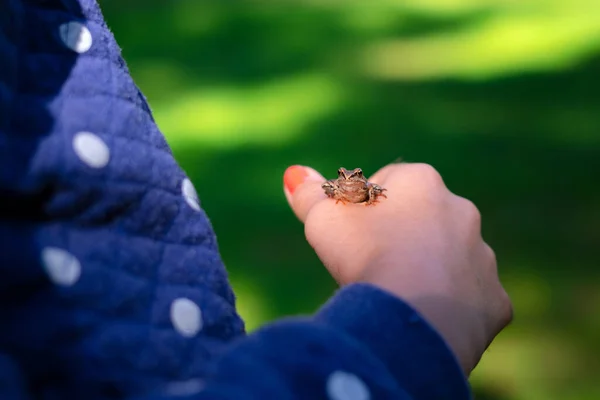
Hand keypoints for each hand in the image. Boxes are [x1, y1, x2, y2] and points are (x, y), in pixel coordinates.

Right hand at [283, 163, 512, 374]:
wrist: (411, 315)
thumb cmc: (364, 254)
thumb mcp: (323, 219)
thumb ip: (309, 193)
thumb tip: (293, 173)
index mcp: (422, 183)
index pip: (389, 182)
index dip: (365, 206)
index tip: (352, 232)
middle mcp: (461, 212)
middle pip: (424, 219)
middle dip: (402, 236)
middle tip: (373, 265)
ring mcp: (482, 257)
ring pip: (451, 259)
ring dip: (429, 271)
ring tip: (399, 296)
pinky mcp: (494, 301)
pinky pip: (471, 300)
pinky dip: (451, 309)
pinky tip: (425, 321)